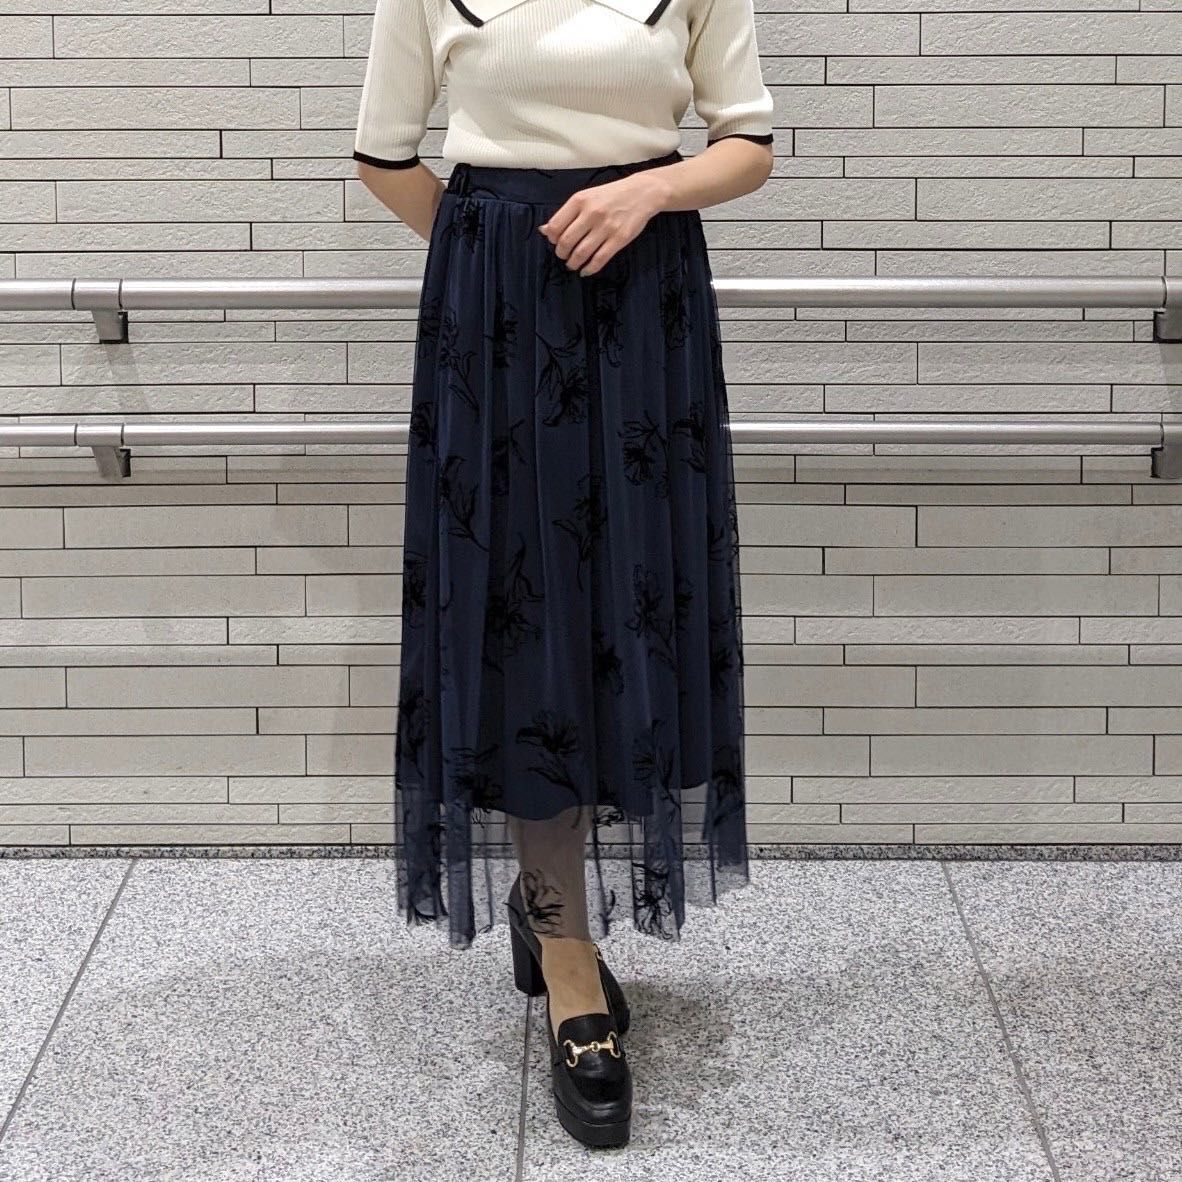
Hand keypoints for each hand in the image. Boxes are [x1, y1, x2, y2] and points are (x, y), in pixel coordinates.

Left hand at [537, 171, 669, 276]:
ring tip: (573, 264)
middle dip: (561, 253)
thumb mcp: (587, 197)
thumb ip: (567, 214)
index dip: (552, 239)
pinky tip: (586, 270)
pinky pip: (599, 259)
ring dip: (573, 263)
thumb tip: (544, 231)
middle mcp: (591, 213)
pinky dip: (589, 268)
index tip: (556, 242)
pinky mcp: (619, 239)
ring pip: (581, 253)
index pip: (555, 226)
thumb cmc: (611, 195)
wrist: (642, 192)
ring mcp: (606, 227)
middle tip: (564, 255)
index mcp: (580, 200)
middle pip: (566, 241)